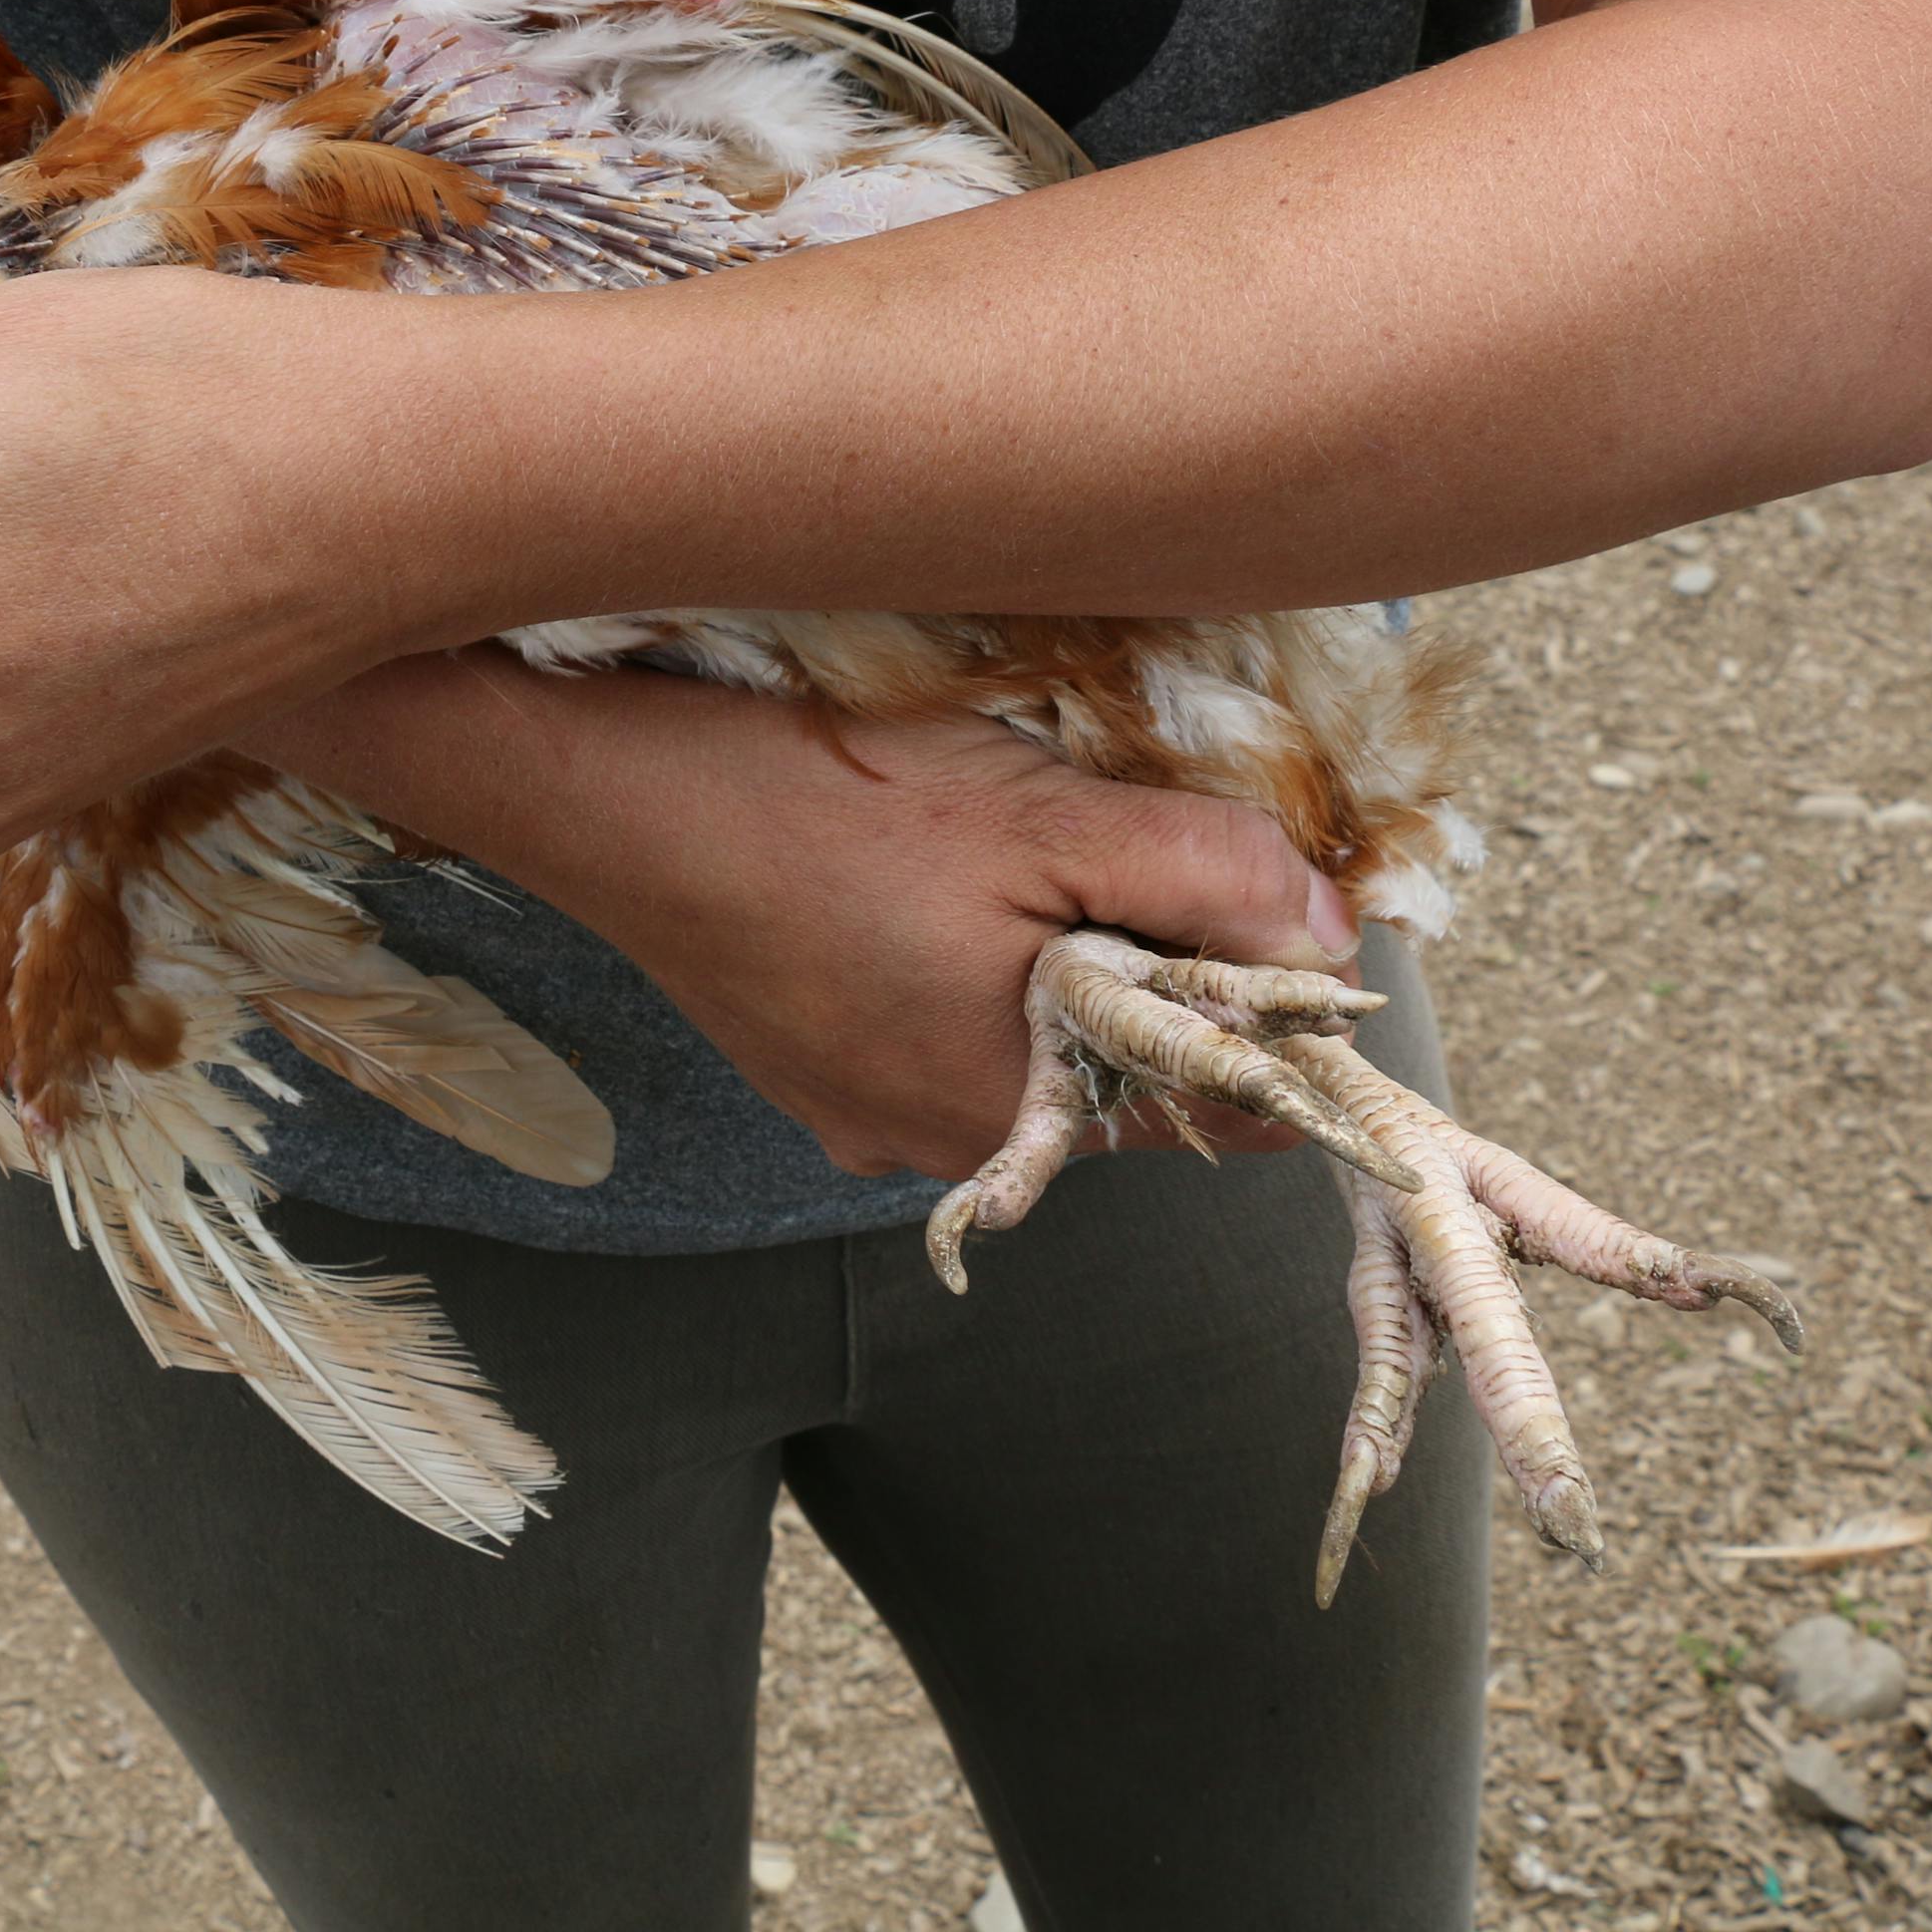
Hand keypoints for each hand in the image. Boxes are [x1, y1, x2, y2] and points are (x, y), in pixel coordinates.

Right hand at [241, 656, 1358, 1180]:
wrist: (594, 788)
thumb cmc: (815, 803)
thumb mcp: (1042, 818)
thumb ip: (1206, 879)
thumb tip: (1338, 934)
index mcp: (1012, 1111)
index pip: (1217, 1109)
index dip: (1272, 1016)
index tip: (1274, 914)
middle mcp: (932, 1143)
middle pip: (1114, 1068)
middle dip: (1142, 963)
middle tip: (1101, 833)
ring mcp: (851, 1110)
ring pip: (1021, 1040)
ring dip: (1042, 954)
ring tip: (995, 838)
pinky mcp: (796, 1062)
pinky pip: (929, 1024)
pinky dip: (950, 956)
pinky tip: (904, 868)